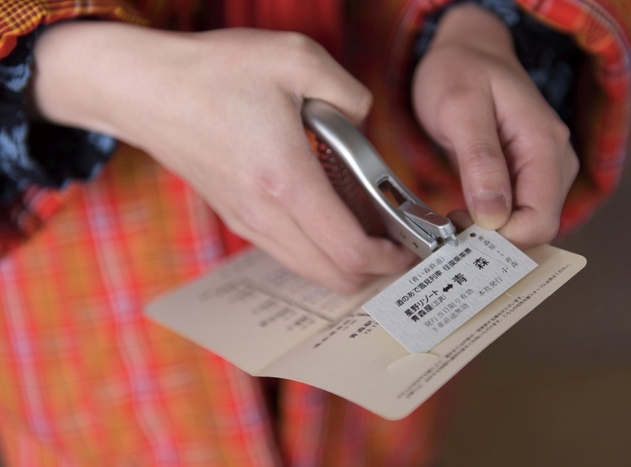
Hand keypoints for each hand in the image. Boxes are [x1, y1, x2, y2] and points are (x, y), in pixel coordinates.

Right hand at [32, 22, 414, 292]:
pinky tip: (329, 222)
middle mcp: (266, 214)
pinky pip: (287, 252)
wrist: (145, 91)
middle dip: (372, 270)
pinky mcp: (237, 217)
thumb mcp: (295, 59)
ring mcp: (248, 221)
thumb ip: (349, 94)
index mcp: (287, 180)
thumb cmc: (214, 73)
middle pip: (332, 274)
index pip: (348, 249)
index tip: (408, 248)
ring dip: (344, 264)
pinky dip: (317, 252)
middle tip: (397, 246)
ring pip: (308, 270)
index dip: (387, 258)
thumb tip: (364, 123)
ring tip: (369, 236)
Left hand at [412, 4, 578, 248]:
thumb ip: (479, 160)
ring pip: (526, 225)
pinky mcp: (525, 176)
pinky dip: (490, 222)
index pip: (540, 220)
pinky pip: (516, 214)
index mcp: (544, 145)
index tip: (459, 227)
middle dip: (494, 238)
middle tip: (450, 226)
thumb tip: (494, 215)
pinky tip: (463, 212)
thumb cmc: (460, 71)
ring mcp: (543, 170)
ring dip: (490, 233)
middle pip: (536, 228)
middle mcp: (554, 162)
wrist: (466, 52)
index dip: (500, 237)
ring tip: (454, 217)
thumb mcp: (460, 107)